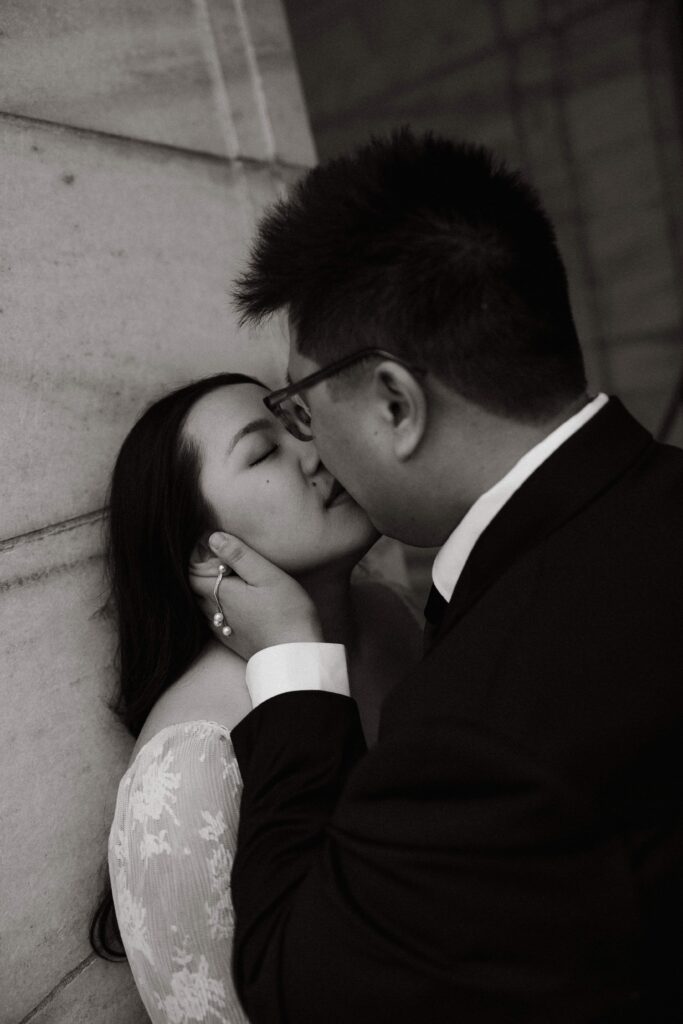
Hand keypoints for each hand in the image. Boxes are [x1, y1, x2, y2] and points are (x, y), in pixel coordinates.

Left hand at [189, 532, 322, 660]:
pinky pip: (214, 620)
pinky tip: (233, 603)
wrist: (294, 656)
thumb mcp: (267, 575)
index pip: (191, 572)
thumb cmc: (286, 612)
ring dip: (209, 590)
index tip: (210, 544)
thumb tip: (213, 538)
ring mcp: (222, 629)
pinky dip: (216, 607)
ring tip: (227, 578)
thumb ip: (239, 555)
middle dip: (201, 572)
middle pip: (195, 589)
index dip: (195, 557)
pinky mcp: (232, 641)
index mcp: (219, 594)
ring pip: (203, 606)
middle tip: (220, 558)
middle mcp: (214, 613)